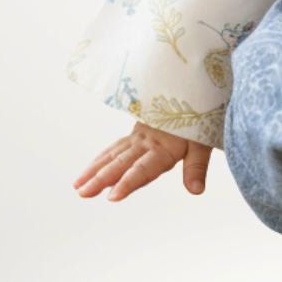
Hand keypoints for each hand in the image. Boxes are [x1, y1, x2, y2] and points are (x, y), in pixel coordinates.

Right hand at [73, 121, 212, 200]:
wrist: (191, 85)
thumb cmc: (200, 116)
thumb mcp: (203, 142)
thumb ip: (196, 167)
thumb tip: (196, 190)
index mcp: (163, 147)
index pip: (143, 168)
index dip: (129, 182)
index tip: (112, 196)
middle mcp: (147, 142)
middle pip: (121, 162)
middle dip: (101, 179)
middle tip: (83, 193)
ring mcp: (139, 137)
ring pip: (113, 154)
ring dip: (95, 170)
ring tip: (78, 186)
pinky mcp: (136, 132)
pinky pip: (115, 146)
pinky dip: (101, 158)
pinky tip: (90, 170)